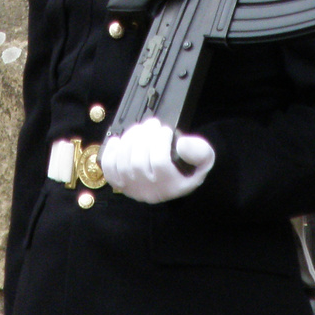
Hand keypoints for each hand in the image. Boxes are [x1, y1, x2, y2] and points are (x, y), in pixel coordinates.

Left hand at [98, 116, 214, 202]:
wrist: (176, 180)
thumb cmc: (189, 167)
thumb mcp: (204, 159)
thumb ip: (200, 151)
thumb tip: (182, 144)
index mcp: (172, 185)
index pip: (160, 163)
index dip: (160, 141)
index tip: (166, 129)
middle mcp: (151, 191)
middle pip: (139, 162)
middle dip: (144, 137)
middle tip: (152, 123)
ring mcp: (133, 188)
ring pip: (123, 164)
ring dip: (129, 140)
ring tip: (139, 128)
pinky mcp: (121, 183)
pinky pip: (110, 170)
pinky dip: (110, 153)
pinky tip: (118, 141)